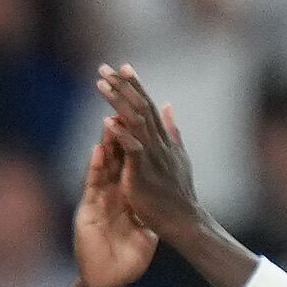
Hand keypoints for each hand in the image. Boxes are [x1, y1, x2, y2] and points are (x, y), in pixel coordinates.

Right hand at [70, 121, 154, 286]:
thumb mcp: (146, 224)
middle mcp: (110, 192)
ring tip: (109, 120)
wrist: (111, 279)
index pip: (130, 161)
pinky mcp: (87, 212)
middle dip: (117, 132)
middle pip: (115, 157)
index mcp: (125, 193)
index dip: (135, 139)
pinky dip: (96, 168)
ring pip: (102, 167)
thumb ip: (151, 205)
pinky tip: (99, 151)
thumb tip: (163, 191)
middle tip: (122, 111)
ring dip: (105, 144)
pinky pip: (93, 186)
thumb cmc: (128, 255)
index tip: (143, 117)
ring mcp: (97, 200)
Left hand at [95, 63, 204, 237]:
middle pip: (139, 107)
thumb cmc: (179, 192)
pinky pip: (132, 150)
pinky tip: (108, 122)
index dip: (135, 86)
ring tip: (101, 84)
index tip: (123, 66)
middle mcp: (158, 142)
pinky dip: (122, 135)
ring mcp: (152, 156)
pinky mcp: (143, 173)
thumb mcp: (178, 156)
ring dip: (117, 101)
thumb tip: (168, 106)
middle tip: (104, 67)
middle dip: (122, 86)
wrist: (185, 220)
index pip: (147, 106)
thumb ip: (171, 130)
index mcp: (163, 139)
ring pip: (135, 122)